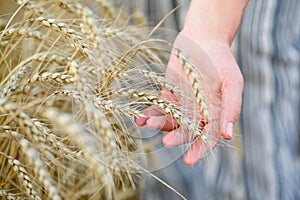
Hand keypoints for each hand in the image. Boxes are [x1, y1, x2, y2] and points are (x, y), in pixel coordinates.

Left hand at [136, 31, 243, 165]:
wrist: (203, 37)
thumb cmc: (221, 60)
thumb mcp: (232, 82)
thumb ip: (231, 108)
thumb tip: (228, 135)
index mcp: (215, 114)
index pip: (208, 138)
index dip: (200, 150)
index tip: (189, 160)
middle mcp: (198, 113)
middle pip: (186, 131)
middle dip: (177, 138)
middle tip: (167, 141)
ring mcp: (182, 104)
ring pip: (170, 121)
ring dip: (159, 124)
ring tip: (149, 122)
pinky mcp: (168, 94)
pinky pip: (158, 107)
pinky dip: (149, 112)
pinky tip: (141, 116)